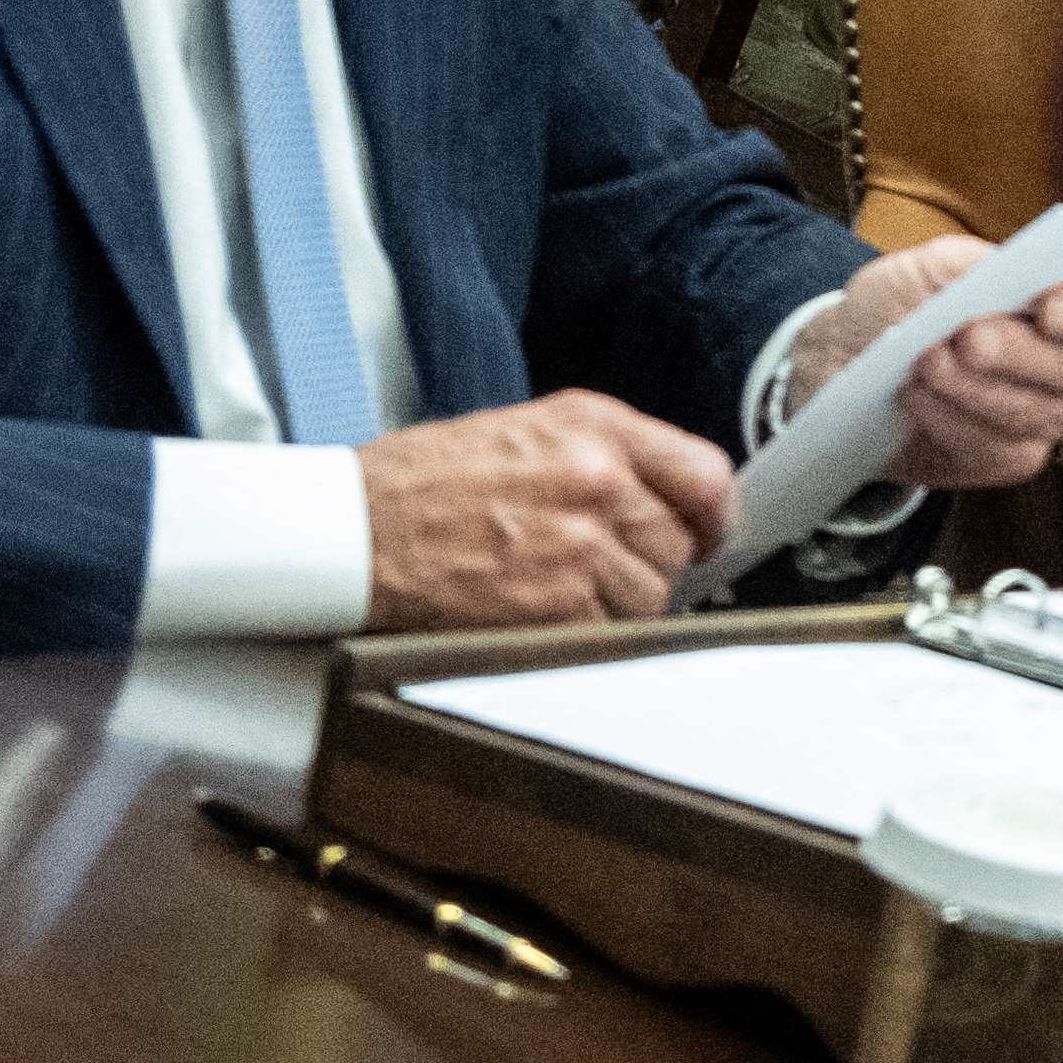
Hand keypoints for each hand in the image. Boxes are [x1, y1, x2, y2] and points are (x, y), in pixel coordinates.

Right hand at [355, 391, 736, 629]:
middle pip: (677, 543)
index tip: (705, 534)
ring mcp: (579, 543)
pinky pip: (610, 634)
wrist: (351, 529)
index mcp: (593, 427)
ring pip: (650, 596)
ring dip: (613, 604)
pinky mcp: (556, 604)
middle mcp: (596, 478)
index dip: (712, 516)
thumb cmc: (421, 484)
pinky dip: (581, 635)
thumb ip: (603, 456)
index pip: (707, 475)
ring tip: (549, 585)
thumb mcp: (523, 432)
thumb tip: (668, 497)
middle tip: (589, 564)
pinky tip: (533, 611)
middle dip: (645, 563)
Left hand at [785, 240, 1062, 492]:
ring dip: (972, 389)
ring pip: (1033, 412)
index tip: (1050, 311)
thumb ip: (962, 262)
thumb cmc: (899, 307)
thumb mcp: (918, 268)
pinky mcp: (1012, 457)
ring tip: (921, 366)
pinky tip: (916, 399)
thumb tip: (993, 277)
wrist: (850, 366)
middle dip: (1017, 353)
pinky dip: (949, 421)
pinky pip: (995, 448)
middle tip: (966, 341)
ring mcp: (1047, 415)